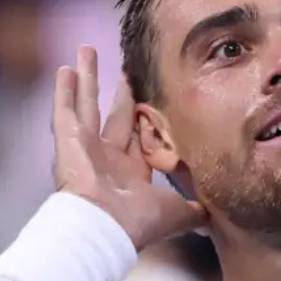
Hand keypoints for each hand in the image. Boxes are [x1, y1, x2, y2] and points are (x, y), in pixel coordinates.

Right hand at [53, 46, 207, 249]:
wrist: (105, 228)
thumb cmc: (139, 222)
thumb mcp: (177, 213)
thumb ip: (195, 211)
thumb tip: (215, 216)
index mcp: (131, 173)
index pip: (140, 138)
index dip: (147, 118)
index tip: (153, 99)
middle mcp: (107, 158)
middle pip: (115, 116)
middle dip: (120, 94)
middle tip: (125, 70)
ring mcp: (85, 148)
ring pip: (88, 104)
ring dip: (88, 79)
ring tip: (87, 52)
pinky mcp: (68, 140)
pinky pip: (65, 110)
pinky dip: (64, 90)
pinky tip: (65, 69)